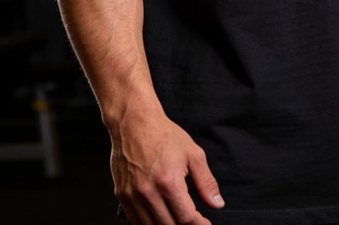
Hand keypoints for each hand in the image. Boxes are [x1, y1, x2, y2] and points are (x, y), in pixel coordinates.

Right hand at [109, 107, 223, 224]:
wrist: (134, 123)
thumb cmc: (163, 135)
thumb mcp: (193, 154)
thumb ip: (206, 181)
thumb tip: (217, 203)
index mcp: (169, 181)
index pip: (186, 218)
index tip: (205, 223)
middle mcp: (148, 192)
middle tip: (194, 221)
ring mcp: (133, 196)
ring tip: (178, 219)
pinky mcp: (122, 196)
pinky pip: (136, 222)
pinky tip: (161, 218)